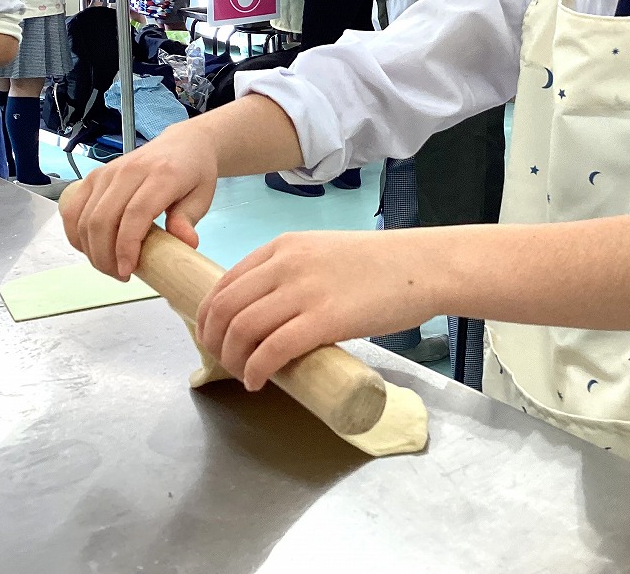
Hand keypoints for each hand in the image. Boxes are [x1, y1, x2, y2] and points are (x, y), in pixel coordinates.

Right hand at [61, 120, 220, 280]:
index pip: (135, 213)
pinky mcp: (93, 177)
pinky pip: (72, 209)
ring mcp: (107, 173)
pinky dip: (76, 234)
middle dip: (105, 256)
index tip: (128, 271)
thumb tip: (186, 243)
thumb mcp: (203, 196)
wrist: (183, 144)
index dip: (126, 246)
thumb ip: (189, 219)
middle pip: (102, 219)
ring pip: (83, 217)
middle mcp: (129, 170)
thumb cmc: (193, 172)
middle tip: (120, 275)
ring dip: (90, 249)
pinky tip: (91, 249)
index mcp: (161, 175)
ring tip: (109, 266)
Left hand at [197, 229, 438, 390]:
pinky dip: (256, 370)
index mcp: (282, 247)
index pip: (224, 282)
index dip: (208, 316)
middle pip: (225, 307)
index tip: (211, 337)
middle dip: (213, 341)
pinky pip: (273, 349)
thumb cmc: (379, 265)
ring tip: (242, 374)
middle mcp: (285, 264)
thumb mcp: (322, 254)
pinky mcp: (325, 318)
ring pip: (243, 328)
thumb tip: (268, 314)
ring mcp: (304, 290)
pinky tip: (258, 382)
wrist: (421, 266)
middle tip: (222, 362)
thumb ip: (292, 275)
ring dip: (232, 359)